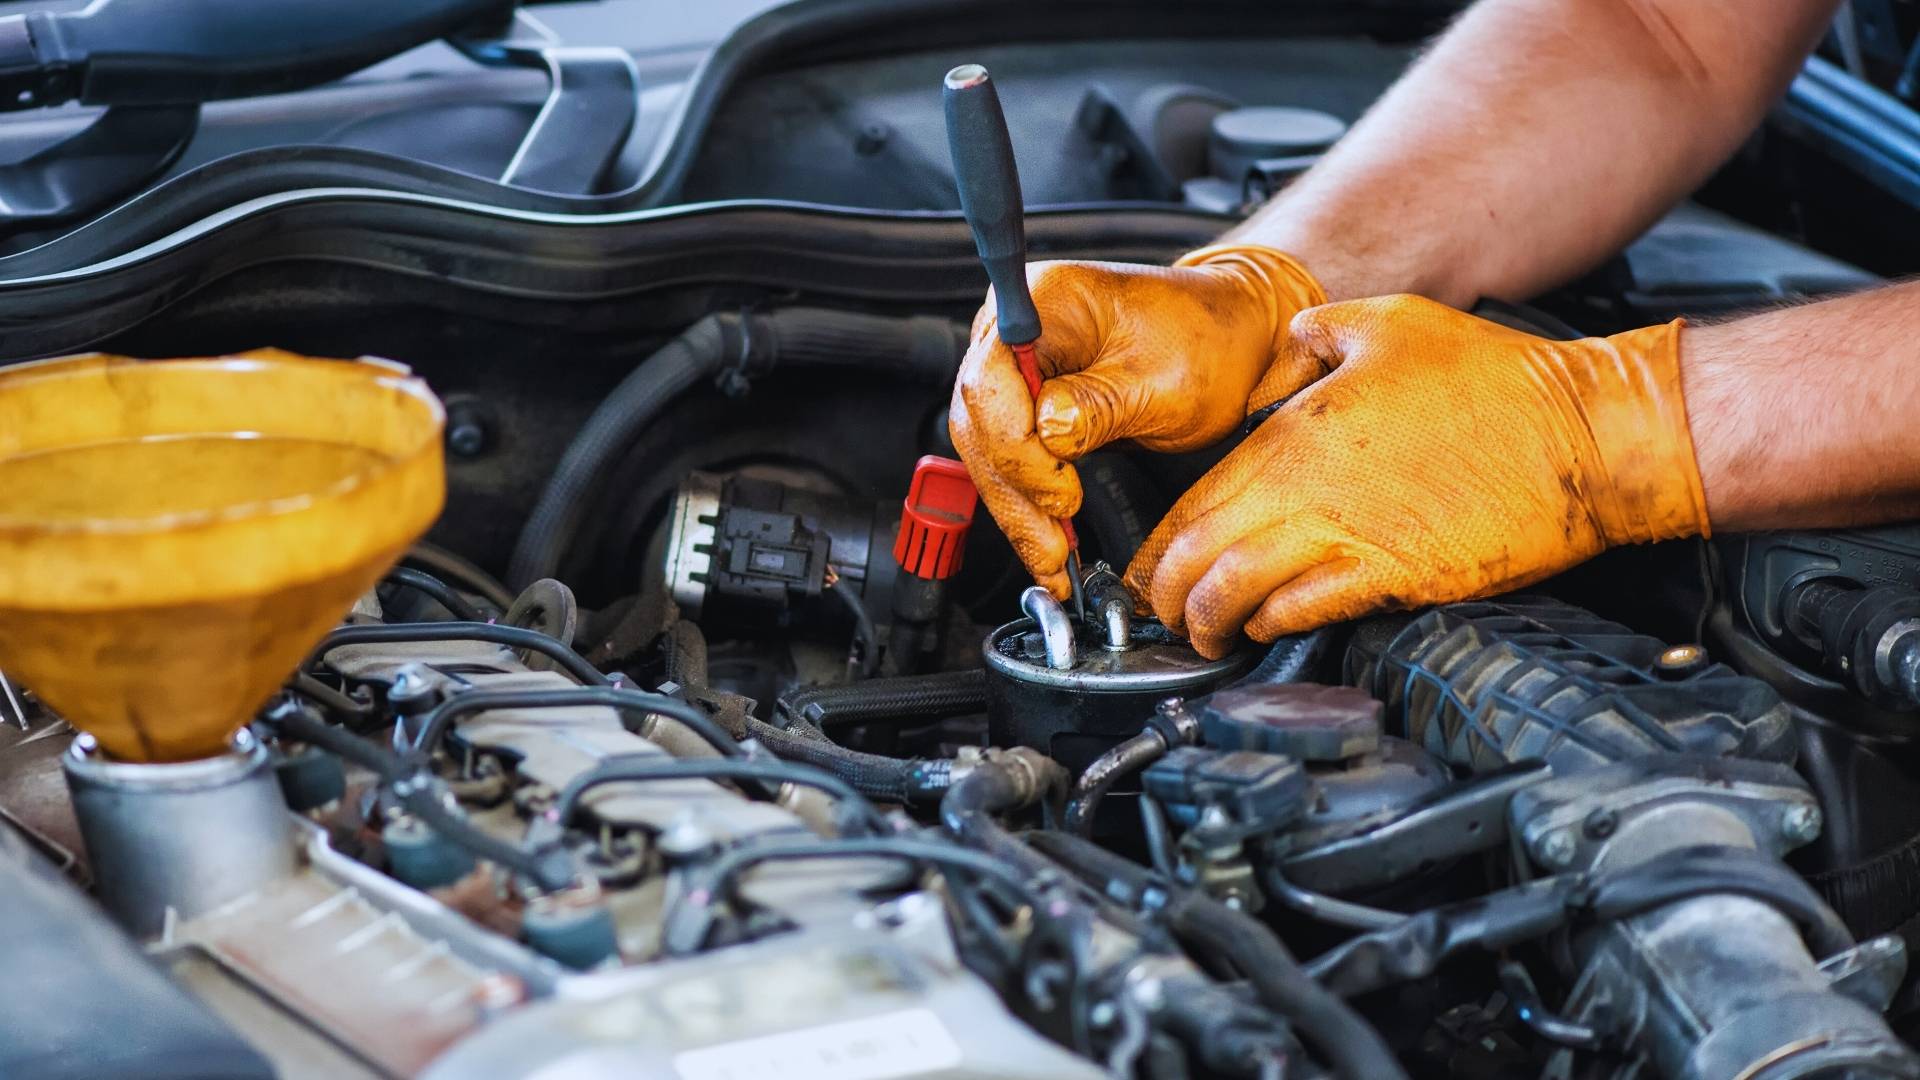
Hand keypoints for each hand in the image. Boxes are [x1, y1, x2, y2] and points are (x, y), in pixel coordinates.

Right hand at [948, 244, 1325, 596]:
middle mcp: (1016, 328)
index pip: (992, 380)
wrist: (1232, 339)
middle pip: (981, 421)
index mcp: (1045, 300)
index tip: (1060, 492)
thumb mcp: (1165, 380)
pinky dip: (1028, 503)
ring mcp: (1017, 366)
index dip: (1017, 446)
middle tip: (1052, 547)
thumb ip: (1099, 406)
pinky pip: (1011, 458)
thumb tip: (1047, 435)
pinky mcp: (1027, 402)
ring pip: (987, 450)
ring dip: (1018, 509)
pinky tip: (1047, 540)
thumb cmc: (1208, 342)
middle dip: (1015, 491)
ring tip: (1051, 559)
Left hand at [1123, 296, 1709, 657]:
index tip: (1147, 567)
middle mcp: (1309, 488)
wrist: (1583, 435)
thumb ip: (1315, 334)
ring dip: (1210, 621)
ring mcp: (1352, 536)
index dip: (1159, 544)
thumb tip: (1284, 344)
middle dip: (1166, 595)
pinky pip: (1308, 611)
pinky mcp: (1396, 575)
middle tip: (1160, 613)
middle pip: (1201, 555)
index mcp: (1296, 432)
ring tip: (1203, 634)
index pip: (1196, 499)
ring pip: (1240, 592)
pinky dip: (1273, 624)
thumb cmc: (1495, 379)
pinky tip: (1266, 627)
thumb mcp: (1388, 322)